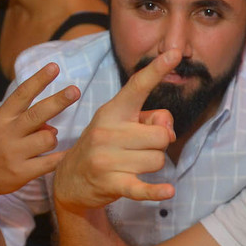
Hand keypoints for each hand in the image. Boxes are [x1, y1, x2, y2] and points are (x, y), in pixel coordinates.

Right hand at [0, 63, 79, 199]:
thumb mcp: (0, 127)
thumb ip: (25, 121)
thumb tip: (53, 126)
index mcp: (1, 118)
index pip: (22, 94)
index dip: (39, 80)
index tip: (54, 67)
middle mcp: (6, 133)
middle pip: (37, 114)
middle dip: (58, 101)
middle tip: (75, 91)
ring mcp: (14, 154)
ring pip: (49, 138)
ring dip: (52, 139)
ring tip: (42, 144)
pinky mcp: (21, 173)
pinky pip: (51, 162)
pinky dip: (62, 157)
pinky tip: (68, 154)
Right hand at [54, 50, 179, 211]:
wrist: (71, 179)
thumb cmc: (107, 146)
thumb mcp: (123, 125)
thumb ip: (152, 119)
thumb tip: (168, 132)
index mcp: (113, 111)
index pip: (137, 86)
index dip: (157, 70)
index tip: (175, 53)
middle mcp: (107, 131)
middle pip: (161, 136)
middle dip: (159, 144)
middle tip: (141, 148)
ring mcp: (107, 157)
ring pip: (157, 160)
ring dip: (152, 165)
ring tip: (132, 164)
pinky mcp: (110, 182)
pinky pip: (142, 187)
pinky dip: (156, 191)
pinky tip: (168, 193)